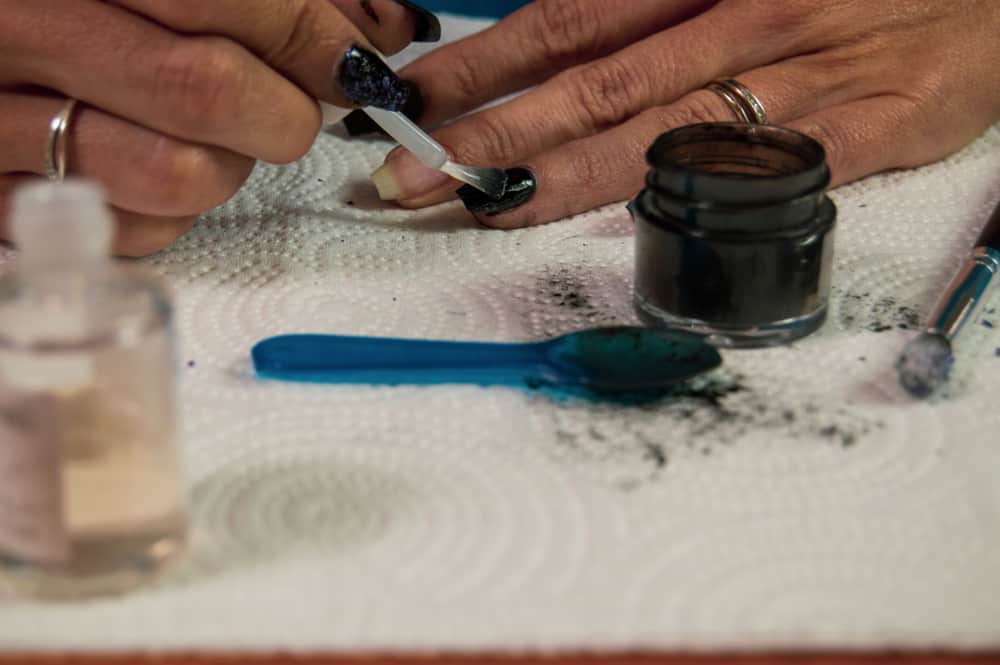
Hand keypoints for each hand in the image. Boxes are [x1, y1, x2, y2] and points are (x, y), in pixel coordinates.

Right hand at [0, 0, 438, 255]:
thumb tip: (384, 26)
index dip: (310, 36)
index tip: (350, 60)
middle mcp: (19, 28)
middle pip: (206, 90)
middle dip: (283, 109)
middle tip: (290, 102)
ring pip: (176, 174)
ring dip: (229, 164)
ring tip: (214, 133)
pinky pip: (134, 230)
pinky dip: (176, 210)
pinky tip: (158, 162)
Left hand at [371, 0, 999, 227]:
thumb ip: (657, 3)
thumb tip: (569, 34)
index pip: (566, 22)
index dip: (482, 65)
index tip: (412, 103)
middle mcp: (739, 19)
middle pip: (590, 81)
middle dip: (491, 133)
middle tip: (409, 173)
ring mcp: (801, 76)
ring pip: (659, 129)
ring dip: (557, 172)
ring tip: (477, 206)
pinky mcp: (869, 127)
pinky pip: (766, 169)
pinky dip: (688, 192)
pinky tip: (621, 217)